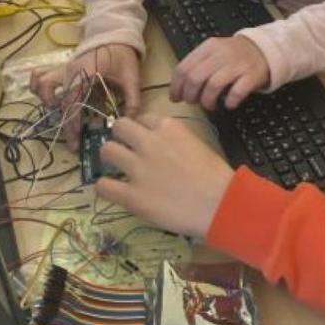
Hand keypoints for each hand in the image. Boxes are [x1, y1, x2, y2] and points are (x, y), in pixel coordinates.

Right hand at [29, 43, 140, 138]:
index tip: (76, 138)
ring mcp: (63, 68)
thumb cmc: (122, 55)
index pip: (72, 100)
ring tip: (59, 114)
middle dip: (61, 120)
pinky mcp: (62, 69)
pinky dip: (38, 86)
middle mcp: (69, 70)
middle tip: (72, 136)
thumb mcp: (131, 77)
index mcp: (85, 72)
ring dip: (45, 100)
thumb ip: (133, 101)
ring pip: (40, 82)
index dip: (72, 121)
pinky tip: (49, 99)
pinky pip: (41, 74)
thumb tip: (130, 122)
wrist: (116, 34)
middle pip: (53, 96)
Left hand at [97, 115, 234, 238]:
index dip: (142, 131)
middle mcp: (149, 142)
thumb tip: (162, 147)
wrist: (221, 206)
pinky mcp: (131, 196)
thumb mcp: (198, 145)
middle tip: (126, 152)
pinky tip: (114, 191)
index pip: (143, 119)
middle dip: (121, 137)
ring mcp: (138, 169)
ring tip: (118, 170)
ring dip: (110, 159)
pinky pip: (102, 185)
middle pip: (119, 126)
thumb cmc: (217, 177)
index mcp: (168, 128)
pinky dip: (106, 188)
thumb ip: (175, 141)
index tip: (145, 141)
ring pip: (106, 151)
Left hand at [169, 35, 269, 110]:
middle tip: (193, 103)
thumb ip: (197, 65)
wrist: (263, 49)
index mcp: (208, 48)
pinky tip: (229, 105)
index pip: (184, 68)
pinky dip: (230, 101)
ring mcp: (237, 64)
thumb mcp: (213, 53)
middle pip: (196, 78)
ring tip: (209, 105)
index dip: (176, 86)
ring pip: (213, 85)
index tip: (175, 98)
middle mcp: (221, 54)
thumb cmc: (234, 56)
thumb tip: (178, 89)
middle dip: (190, 95)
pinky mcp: (251, 75)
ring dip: (207, 100)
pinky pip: (237, 92)